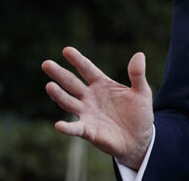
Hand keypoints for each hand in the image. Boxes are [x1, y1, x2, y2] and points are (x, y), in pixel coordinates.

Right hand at [42, 47, 153, 169]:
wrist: (140, 138)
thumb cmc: (139, 113)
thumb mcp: (142, 92)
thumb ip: (137, 74)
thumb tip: (139, 54)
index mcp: (102, 85)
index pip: (87, 69)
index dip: (78, 60)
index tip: (66, 50)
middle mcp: (90, 97)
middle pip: (72, 83)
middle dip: (59, 74)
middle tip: (46, 63)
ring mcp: (87, 113)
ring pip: (69, 102)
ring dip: (59, 95)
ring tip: (49, 86)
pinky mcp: (88, 130)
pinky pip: (75, 128)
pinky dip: (67, 127)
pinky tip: (59, 125)